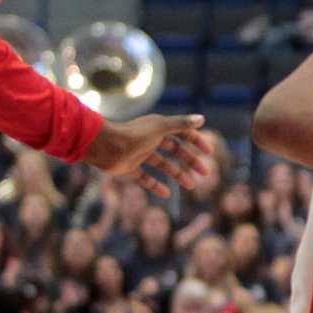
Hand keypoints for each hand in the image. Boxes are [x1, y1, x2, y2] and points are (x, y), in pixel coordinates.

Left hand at [85, 114, 216, 200]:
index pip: (182, 133)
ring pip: (163, 165)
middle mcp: (150, 140)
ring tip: (191, 186)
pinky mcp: (130, 168)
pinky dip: (156, 185)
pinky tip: (167, 194)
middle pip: (175, 151)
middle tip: (205, 173)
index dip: (196, 141)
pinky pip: (145, 178)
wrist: (105, 147)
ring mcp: (140, 154)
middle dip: (190, 161)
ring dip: (178, 174)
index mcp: (158, 128)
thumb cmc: (133, 135)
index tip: (208, 152)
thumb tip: (202, 118)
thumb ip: (181, 124)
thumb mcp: (160, 128)